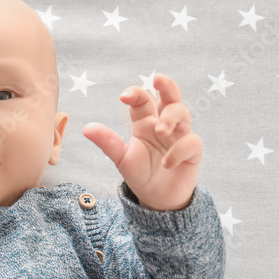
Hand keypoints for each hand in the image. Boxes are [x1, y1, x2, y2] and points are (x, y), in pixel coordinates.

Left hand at [82, 73, 200, 210]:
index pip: (142, 101)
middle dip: (166, 85)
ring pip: (183, 113)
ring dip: (171, 118)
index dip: (135, 94)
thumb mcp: (121, 158)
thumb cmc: (140, 174)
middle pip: (170, 97)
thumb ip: (108, 142)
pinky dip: (178, 150)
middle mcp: (163, 125)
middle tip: (158, 79)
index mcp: (145, 123)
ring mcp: (180, 136)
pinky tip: (166, 163)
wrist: (157, 199)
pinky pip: (191, 142)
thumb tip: (86, 128)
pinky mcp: (192, 151)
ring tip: (159, 130)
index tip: (124, 96)